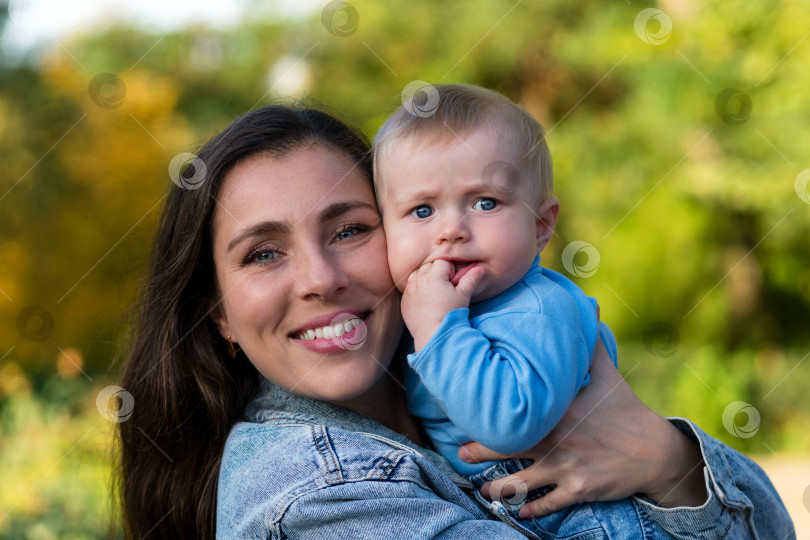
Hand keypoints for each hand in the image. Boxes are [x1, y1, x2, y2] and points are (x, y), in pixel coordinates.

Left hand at [401, 260, 485, 350]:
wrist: (433, 334)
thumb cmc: (450, 314)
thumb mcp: (463, 296)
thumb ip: (471, 279)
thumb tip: (480, 268)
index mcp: (434, 275)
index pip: (442, 262)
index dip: (450, 271)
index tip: (452, 283)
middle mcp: (419, 279)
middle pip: (428, 266)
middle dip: (436, 273)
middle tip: (444, 288)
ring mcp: (409, 289)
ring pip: (417, 275)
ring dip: (425, 279)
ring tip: (434, 293)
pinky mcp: (404, 300)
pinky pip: (409, 288)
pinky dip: (416, 290)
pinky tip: (425, 302)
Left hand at [458, 339, 705, 516]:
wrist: (656, 450)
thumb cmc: (625, 408)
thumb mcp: (607, 372)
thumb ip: (590, 342)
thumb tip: (590, 304)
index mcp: (556, 408)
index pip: (514, 409)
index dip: (487, 411)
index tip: (465, 409)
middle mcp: (555, 437)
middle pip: (506, 448)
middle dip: (479, 453)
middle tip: (460, 454)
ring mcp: (566, 466)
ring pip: (521, 483)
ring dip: (499, 489)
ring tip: (483, 490)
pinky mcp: (578, 489)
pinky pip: (548, 504)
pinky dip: (532, 510)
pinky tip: (519, 513)